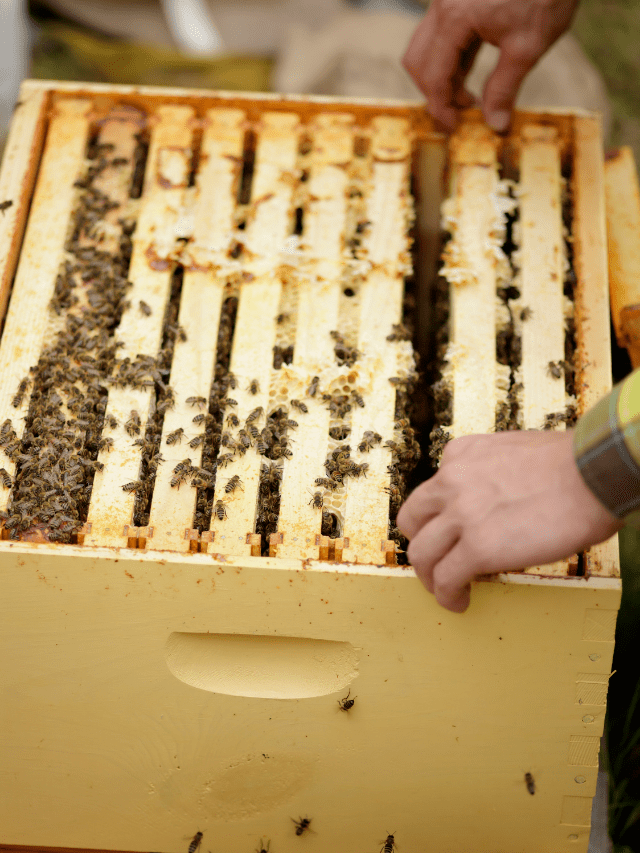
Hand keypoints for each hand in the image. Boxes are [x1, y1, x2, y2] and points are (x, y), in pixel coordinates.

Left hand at [397, 429, 622, 612]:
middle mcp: (452, 481)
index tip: (454, 531)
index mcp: (462, 454)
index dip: (441, 515)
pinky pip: (445, 578)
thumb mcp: (514, 450)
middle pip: (412, 520)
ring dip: (428, 576)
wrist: (592, 473)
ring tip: (445, 589)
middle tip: (437, 560)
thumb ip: (493, 470)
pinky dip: (447, 595)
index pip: (433, 488)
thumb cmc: (572, 463)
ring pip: (421, 553)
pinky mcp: (478, 548)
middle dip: (422, 543)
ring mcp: (461, 515)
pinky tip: (460, 601)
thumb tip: (501, 495)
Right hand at [402, 0, 579, 131]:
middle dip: (435, 93)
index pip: (433, 76)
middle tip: (461, 113)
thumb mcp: (528, 46)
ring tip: (469, 96)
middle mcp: (442, 6)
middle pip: (419, 61)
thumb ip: (505, 89)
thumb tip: (495, 125)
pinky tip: (471, 71)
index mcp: (454, 18)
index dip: (441, 108)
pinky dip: (451, 58)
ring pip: (426, 48)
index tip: (455, 129)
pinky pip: (441, 34)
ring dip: (442, 76)